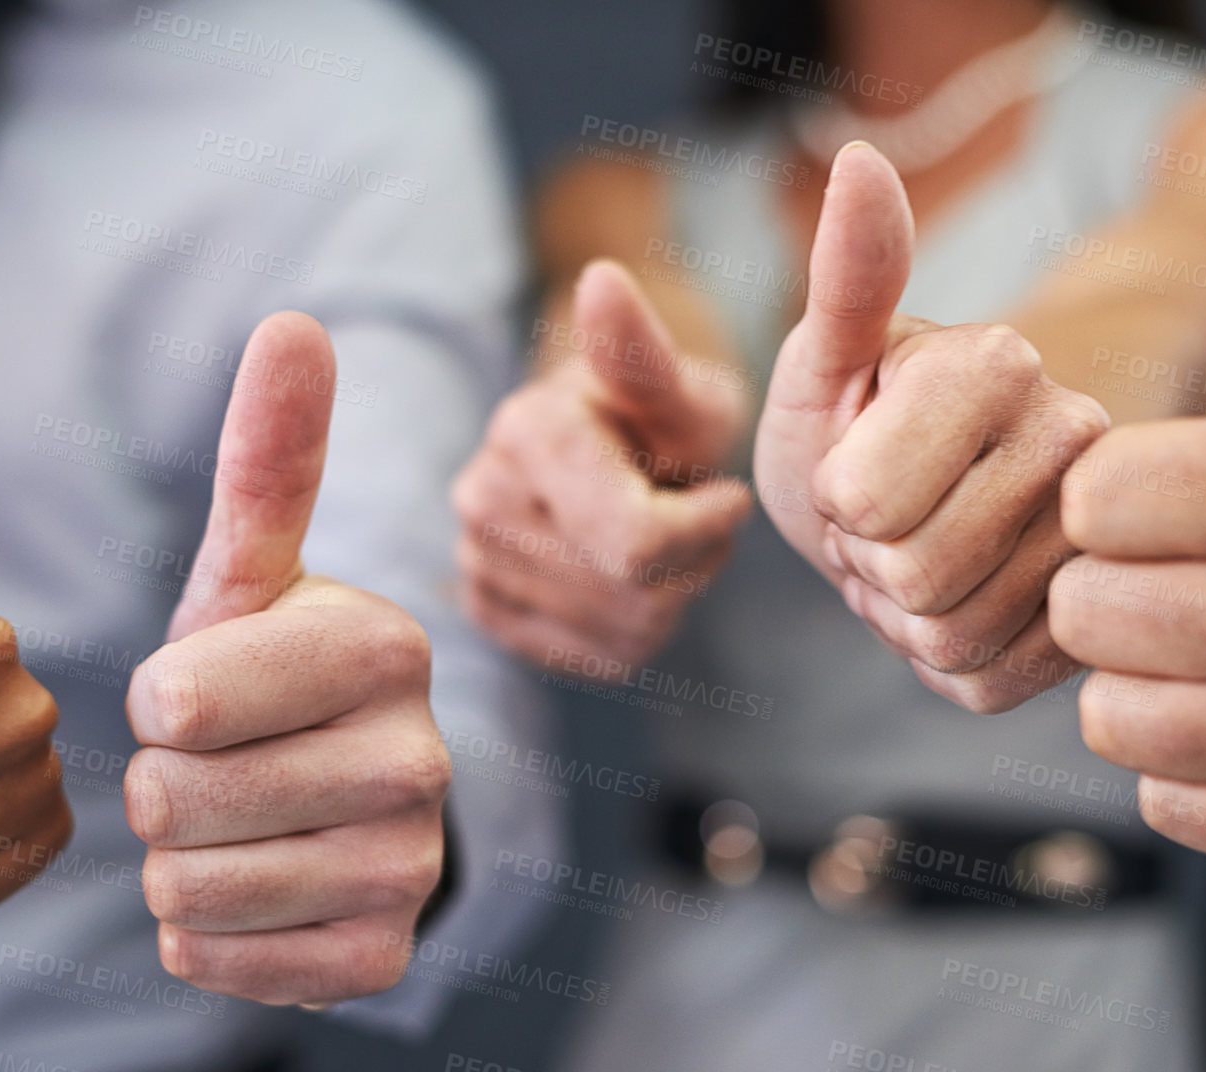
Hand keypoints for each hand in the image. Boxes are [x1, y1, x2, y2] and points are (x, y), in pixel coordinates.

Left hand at [125, 312, 449, 1004]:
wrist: (341, 803)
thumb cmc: (272, 676)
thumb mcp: (254, 576)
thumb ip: (269, 458)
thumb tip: (294, 321)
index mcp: (387, 647)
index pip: (181, 699)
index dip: (160, 698)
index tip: (203, 687)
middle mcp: (420, 759)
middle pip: (171, 799)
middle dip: (159, 784)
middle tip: (220, 762)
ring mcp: (411, 865)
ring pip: (184, 887)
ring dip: (174, 860)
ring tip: (237, 821)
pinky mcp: (384, 956)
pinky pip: (213, 961)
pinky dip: (202, 936)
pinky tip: (255, 889)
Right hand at [452, 260, 751, 675]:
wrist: (610, 448)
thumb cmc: (663, 414)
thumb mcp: (679, 384)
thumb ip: (644, 351)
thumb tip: (601, 279)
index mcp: (525, 431)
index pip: (637, 543)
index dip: (707, 534)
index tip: (729, 497)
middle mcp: (481, 497)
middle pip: (633, 592)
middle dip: (693, 563)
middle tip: (697, 516)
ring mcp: (475, 561)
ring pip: (621, 629)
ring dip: (671, 595)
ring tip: (664, 538)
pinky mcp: (489, 612)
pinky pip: (596, 658)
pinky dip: (636, 628)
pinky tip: (634, 577)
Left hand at [754, 143, 1109, 712]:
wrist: (913, 504)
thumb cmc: (848, 421)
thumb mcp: (823, 357)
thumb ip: (847, 278)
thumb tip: (858, 162)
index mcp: (1001, 362)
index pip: (868, 501)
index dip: (835, 503)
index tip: (853, 466)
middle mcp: (1078, 437)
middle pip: (918, 577)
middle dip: (867, 562)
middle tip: (881, 523)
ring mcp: (1102, 536)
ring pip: (954, 637)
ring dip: (901, 615)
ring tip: (914, 556)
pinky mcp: (1095, 622)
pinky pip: (985, 683)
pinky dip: (941, 659)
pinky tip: (955, 603)